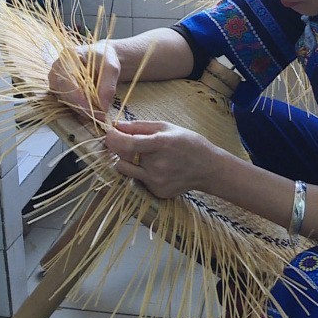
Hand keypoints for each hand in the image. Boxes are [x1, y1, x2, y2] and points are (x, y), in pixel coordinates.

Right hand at [47, 40, 120, 120]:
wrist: (103, 59)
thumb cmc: (106, 59)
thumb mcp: (112, 68)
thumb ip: (108, 86)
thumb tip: (102, 108)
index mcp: (67, 58)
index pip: (66, 81)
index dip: (78, 98)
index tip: (92, 110)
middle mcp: (56, 70)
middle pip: (64, 93)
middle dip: (82, 107)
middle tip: (100, 117)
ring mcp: (56, 81)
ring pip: (66, 101)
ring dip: (82, 110)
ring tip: (100, 114)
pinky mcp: (61, 91)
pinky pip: (68, 103)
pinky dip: (81, 109)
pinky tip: (94, 111)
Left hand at [105, 120, 220, 197]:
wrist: (208, 168)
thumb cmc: (189, 143)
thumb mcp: (168, 127)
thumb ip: (140, 126)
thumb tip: (117, 125)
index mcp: (160, 145)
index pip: (127, 143)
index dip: (112, 138)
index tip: (108, 133)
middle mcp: (156, 165)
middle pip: (123, 156)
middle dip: (120, 147)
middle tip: (128, 142)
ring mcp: (156, 181)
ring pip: (126, 169)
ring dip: (127, 161)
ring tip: (144, 156)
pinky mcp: (156, 192)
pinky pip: (138, 180)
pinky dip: (142, 172)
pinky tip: (159, 168)